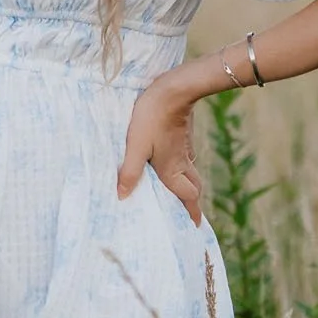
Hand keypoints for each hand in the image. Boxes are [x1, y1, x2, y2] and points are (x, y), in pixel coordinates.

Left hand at [117, 76, 203, 226]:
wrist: (174, 89)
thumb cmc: (152, 118)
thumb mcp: (136, 146)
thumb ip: (129, 172)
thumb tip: (122, 197)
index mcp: (172, 170)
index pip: (188, 198)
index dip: (191, 214)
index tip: (195, 228)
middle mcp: (182, 162)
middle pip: (194, 188)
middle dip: (192, 203)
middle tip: (188, 214)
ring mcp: (184, 148)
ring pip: (190, 173)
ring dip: (187, 186)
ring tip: (178, 193)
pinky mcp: (183, 136)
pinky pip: (186, 159)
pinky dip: (182, 169)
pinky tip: (170, 164)